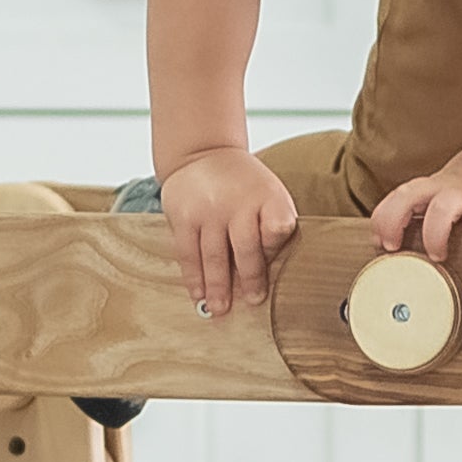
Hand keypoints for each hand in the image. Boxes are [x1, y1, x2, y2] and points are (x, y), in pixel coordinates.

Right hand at [156, 145, 293, 319]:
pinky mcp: (183, 215)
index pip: (277, 227)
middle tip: (252, 301)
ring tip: (219, 309)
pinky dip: (193, 277)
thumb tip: (271, 274)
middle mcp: (238, 201)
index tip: (272, 267)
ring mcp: (208, 208)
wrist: (203, 152)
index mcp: (268, 196)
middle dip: (250, 278)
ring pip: (214, 255)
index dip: (275, 247)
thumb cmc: (245, 186)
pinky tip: (197, 295)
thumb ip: (274, 227)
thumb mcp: (270, 194)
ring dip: (217, 287)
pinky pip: (188, 253)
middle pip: (246, 246)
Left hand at [370, 131, 461, 275]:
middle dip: (392, 222)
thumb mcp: (461, 183)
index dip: (383, 217)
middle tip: (393, 247)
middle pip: (407, 196)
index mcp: (438, 184)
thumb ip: (447, 204)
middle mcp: (449, 185)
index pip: (399, 196)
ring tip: (439, 257)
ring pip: (440, 210)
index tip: (379, 240)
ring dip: (433, 235)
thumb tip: (433, 238)